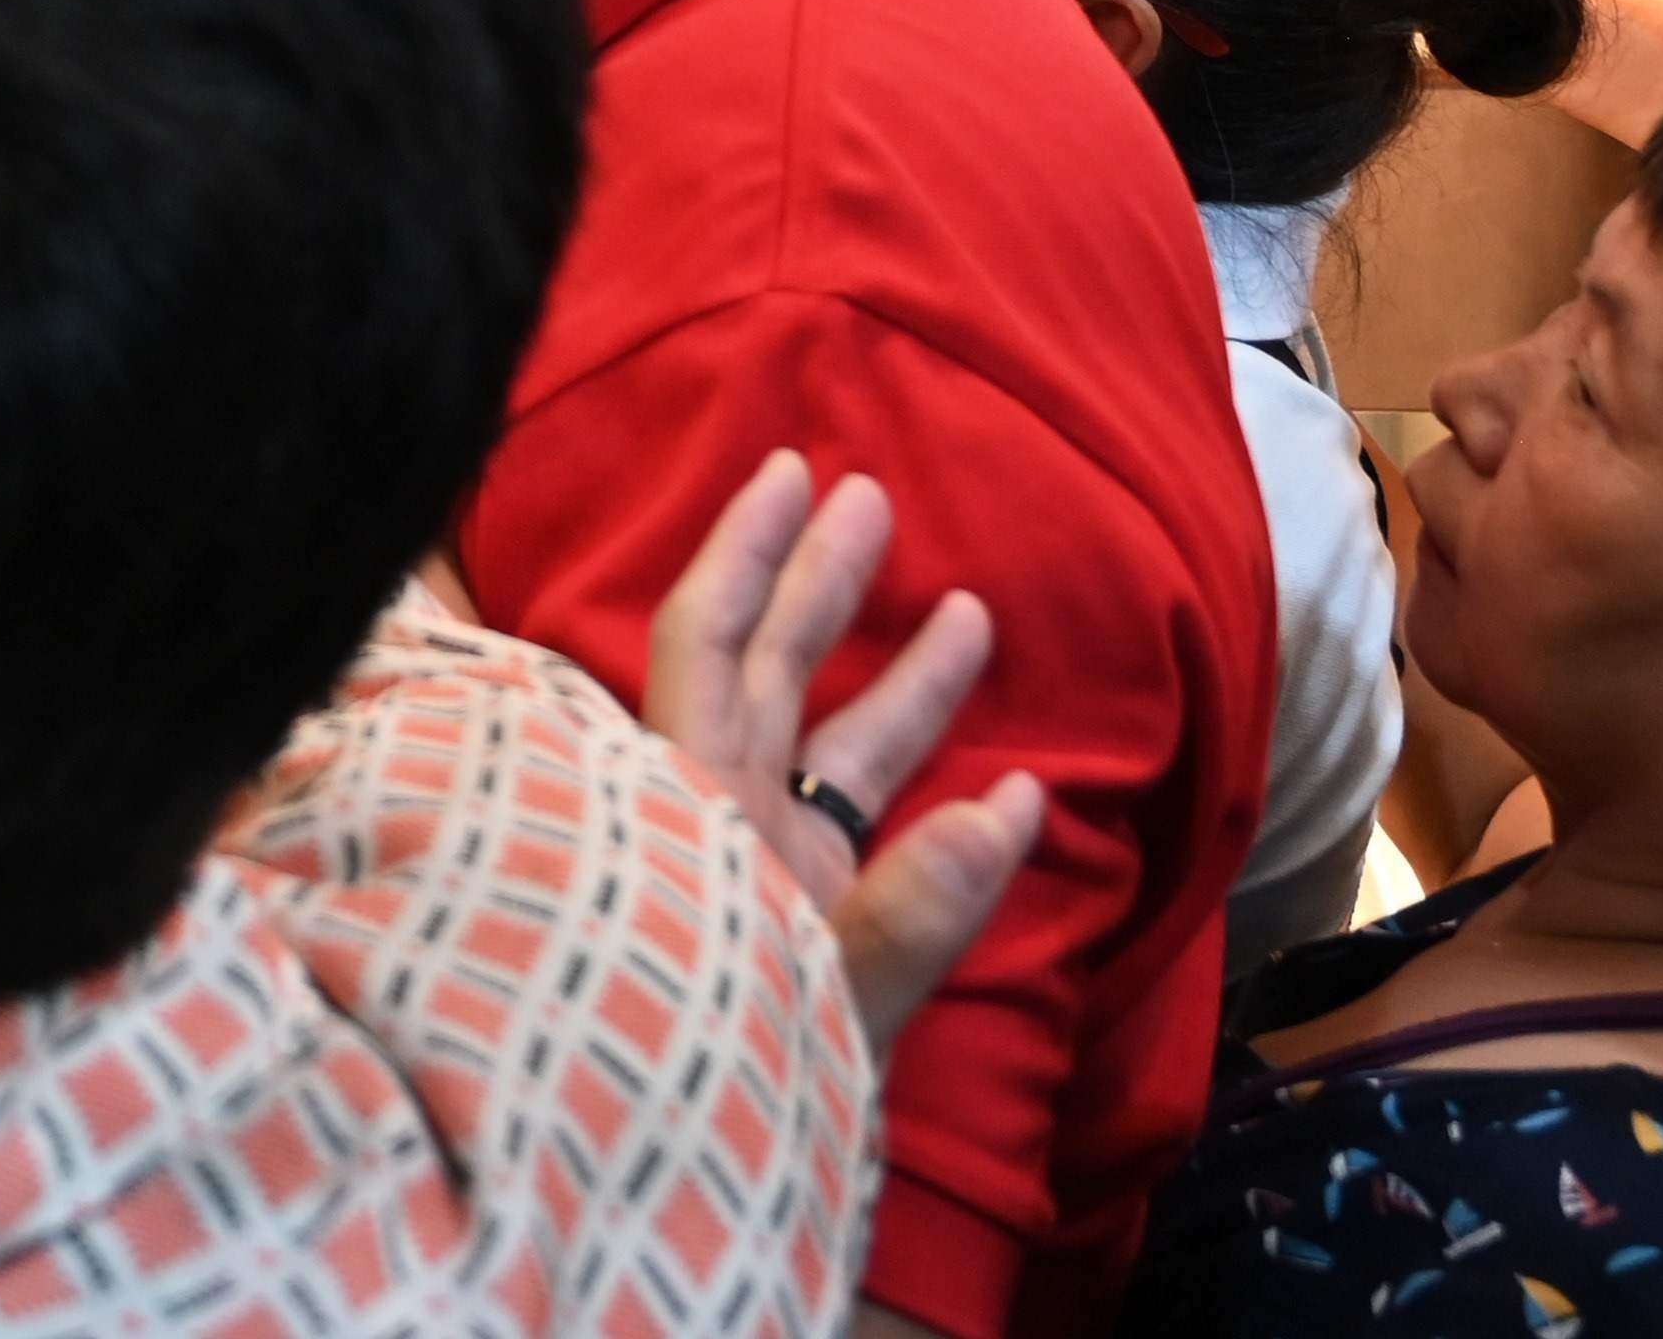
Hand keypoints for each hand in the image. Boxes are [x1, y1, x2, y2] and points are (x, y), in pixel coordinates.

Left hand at [640, 449, 1048, 1049]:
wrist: (647, 1193)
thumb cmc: (715, 1081)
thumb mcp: (820, 999)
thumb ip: (912, 913)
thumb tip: (1015, 808)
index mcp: (689, 807)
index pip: (706, 639)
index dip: (744, 549)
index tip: (790, 469)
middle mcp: (714, 825)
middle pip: (766, 674)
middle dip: (820, 584)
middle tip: (874, 499)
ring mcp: (753, 877)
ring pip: (821, 755)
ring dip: (893, 682)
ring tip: (966, 609)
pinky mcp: (790, 935)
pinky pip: (860, 847)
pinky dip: (927, 812)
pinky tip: (1010, 793)